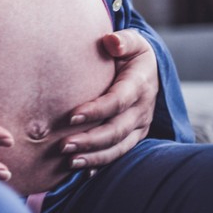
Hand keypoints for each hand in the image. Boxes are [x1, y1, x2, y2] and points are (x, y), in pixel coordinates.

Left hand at [58, 29, 156, 170]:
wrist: (150, 70)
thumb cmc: (131, 53)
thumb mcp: (133, 41)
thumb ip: (123, 41)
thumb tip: (111, 41)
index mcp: (139, 85)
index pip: (118, 101)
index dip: (96, 110)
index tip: (71, 116)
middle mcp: (141, 110)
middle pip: (116, 130)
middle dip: (90, 140)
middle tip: (63, 145)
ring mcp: (139, 126)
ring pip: (118, 147)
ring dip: (94, 156)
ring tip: (69, 161)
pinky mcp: (134, 136)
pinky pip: (118, 154)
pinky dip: (101, 164)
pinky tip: (82, 172)